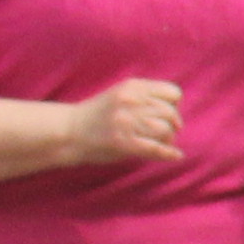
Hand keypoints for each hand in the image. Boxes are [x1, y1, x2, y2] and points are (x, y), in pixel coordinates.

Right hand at [68, 78, 188, 167]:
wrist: (68, 132)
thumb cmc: (96, 115)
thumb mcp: (120, 94)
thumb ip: (144, 96)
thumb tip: (175, 110)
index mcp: (131, 87)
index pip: (172, 93)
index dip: (173, 105)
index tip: (164, 114)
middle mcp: (130, 102)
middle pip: (170, 113)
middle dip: (173, 125)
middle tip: (164, 133)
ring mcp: (126, 122)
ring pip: (166, 130)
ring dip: (167, 139)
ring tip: (159, 143)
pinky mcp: (123, 143)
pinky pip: (156, 148)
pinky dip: (168, 154)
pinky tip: (174, 155)